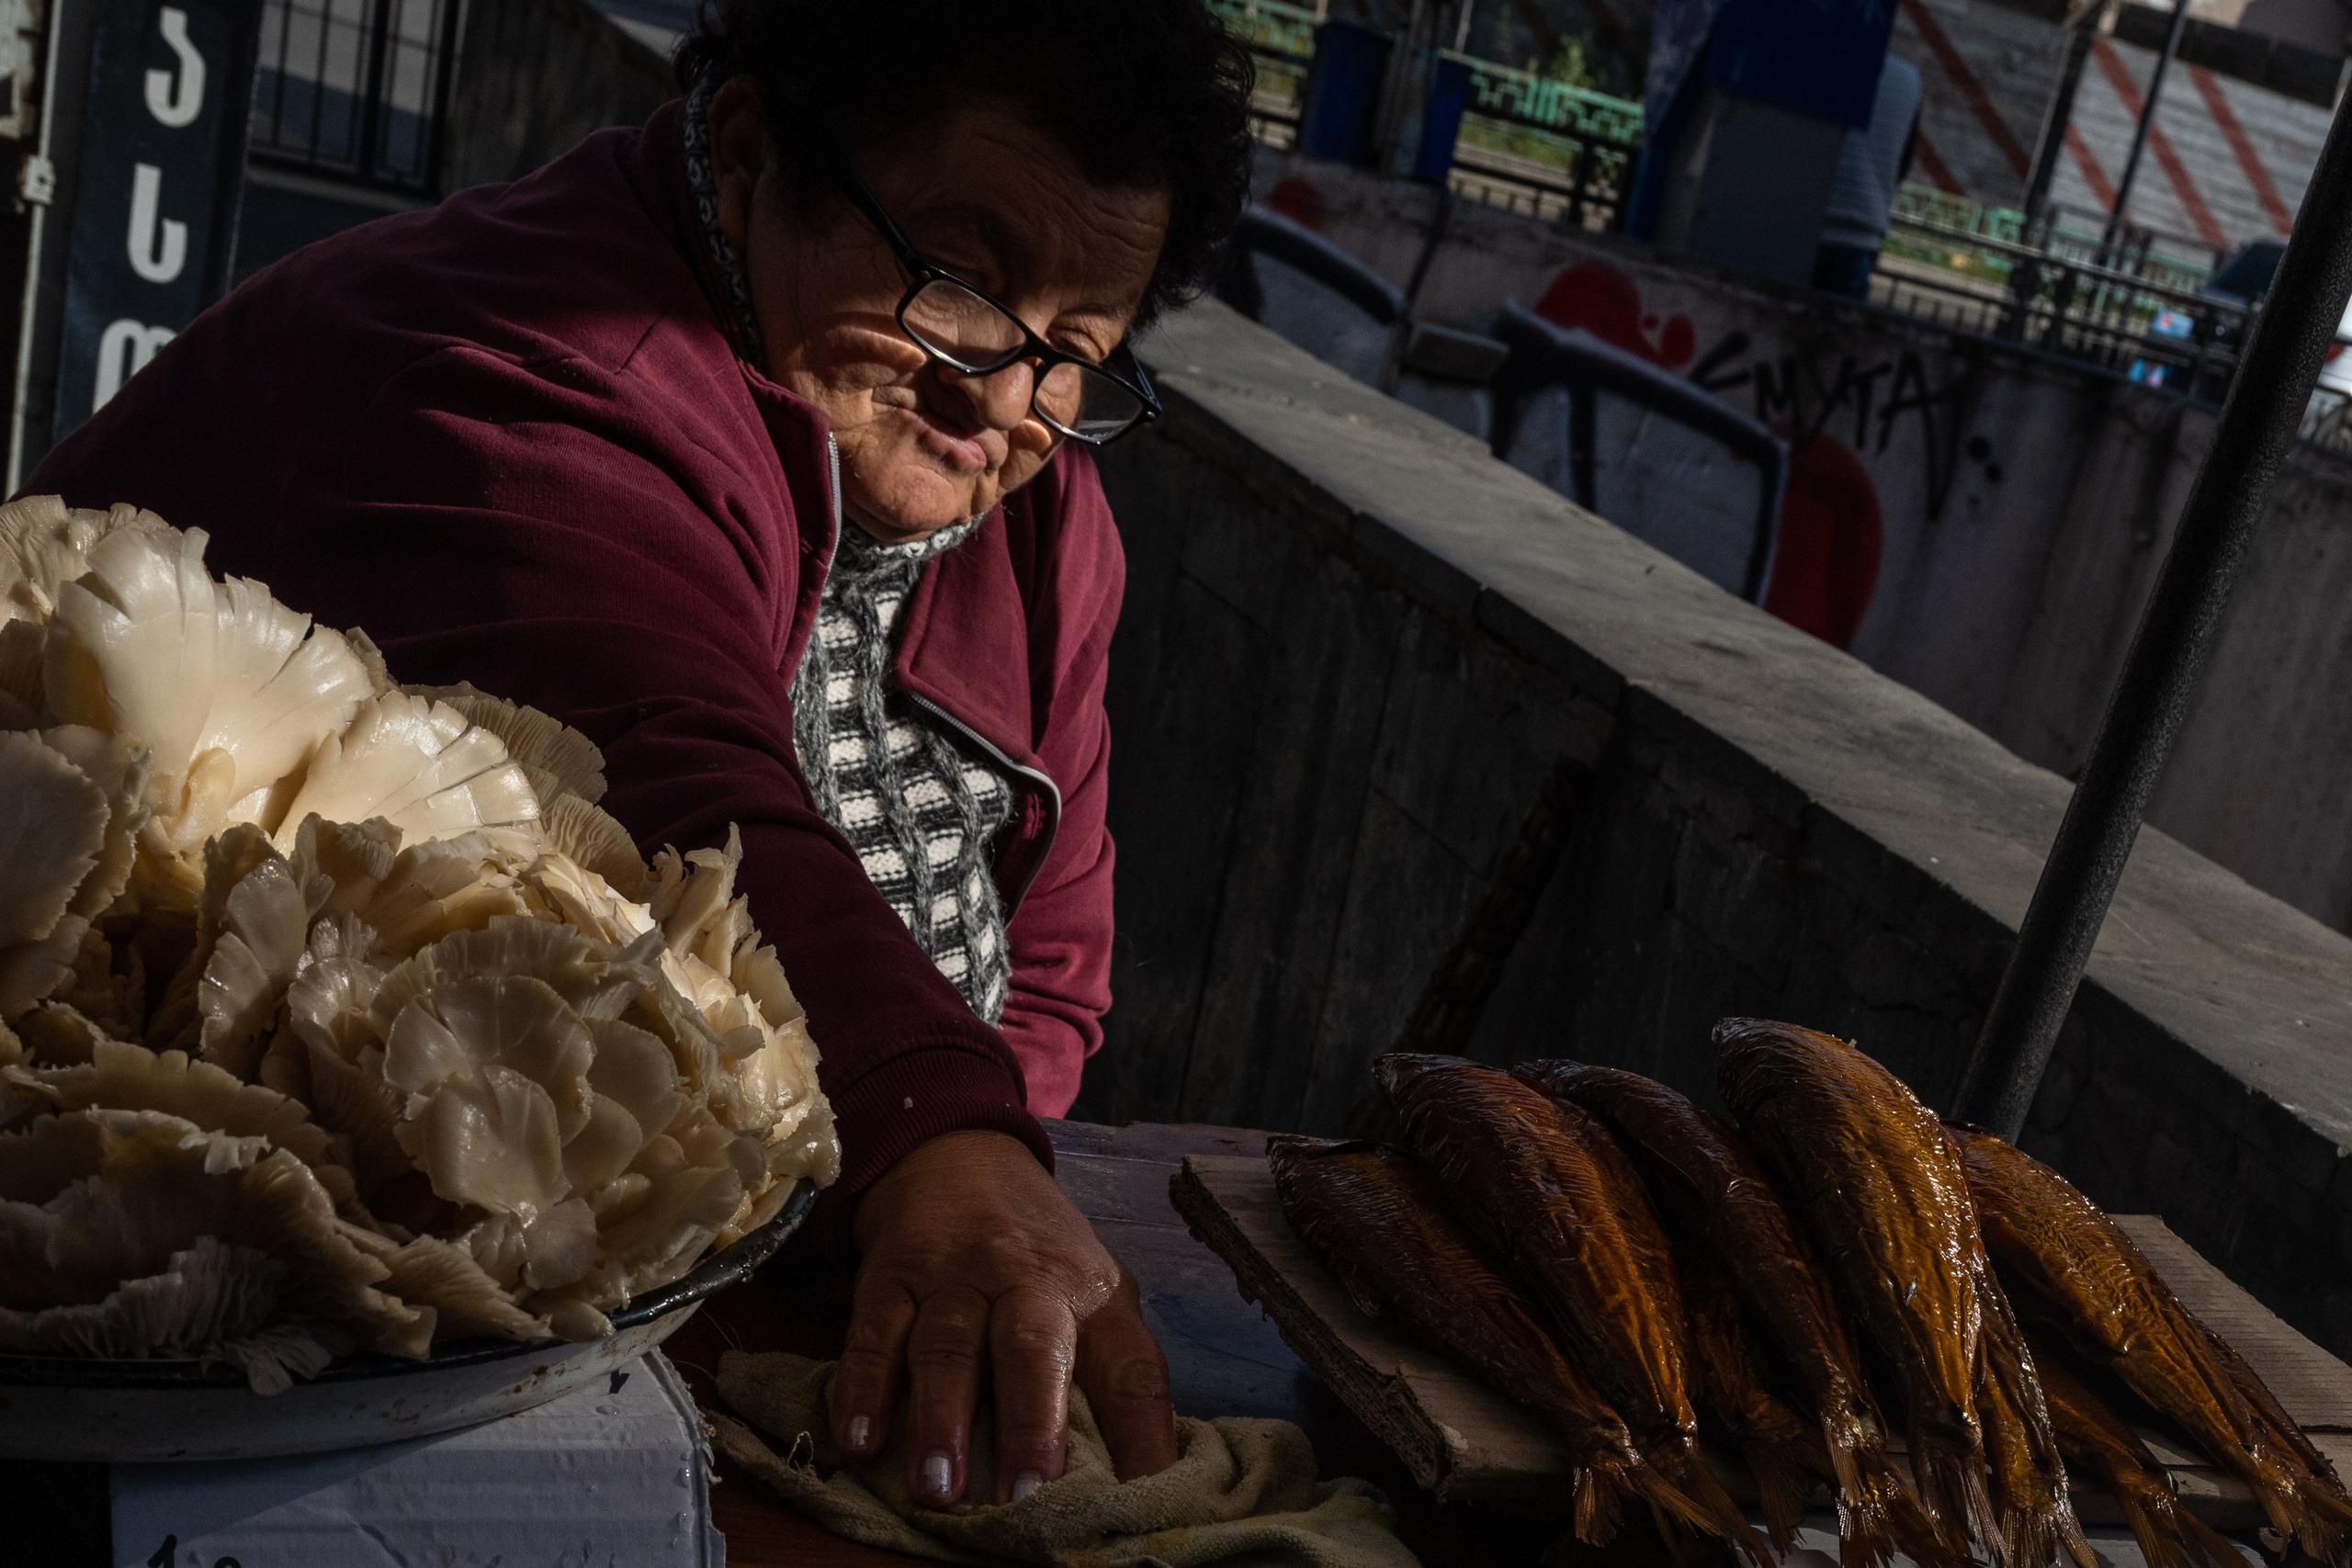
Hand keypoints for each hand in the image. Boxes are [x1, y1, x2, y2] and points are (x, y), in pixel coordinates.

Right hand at [831, 1129, 1179, 1505]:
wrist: (963, 1160)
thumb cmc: (1042, 1260)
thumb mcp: (1097, 1299)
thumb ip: (1117, 1379)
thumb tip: (1140, 1478)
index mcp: (1094, 1298)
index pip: (1131, 1370)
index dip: (1140, 1433)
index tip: (1141, 1495)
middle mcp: (1028, 1282)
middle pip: (1032, 1348)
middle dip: (1030, 1422)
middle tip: (1022, 1498)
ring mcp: (954, 1276)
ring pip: (948, 1347)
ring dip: (941, 1419)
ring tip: (937, 1487)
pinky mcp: (892, 1276)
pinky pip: (874, 1335)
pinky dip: (863, 1388)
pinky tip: (859, 1439)